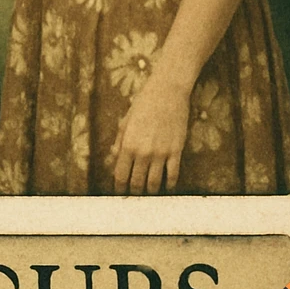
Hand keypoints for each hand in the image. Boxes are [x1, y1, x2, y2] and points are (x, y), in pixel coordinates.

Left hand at [110, 74, 190, 194]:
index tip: (120, 192)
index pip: (120, 175)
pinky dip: (169, 185)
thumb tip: (113, 158)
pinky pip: (172, 175)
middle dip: (134, 192)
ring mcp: (160, 153)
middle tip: (135, 196)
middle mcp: (143, 152)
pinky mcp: (176, 151)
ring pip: (154, 183)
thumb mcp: (126, 121)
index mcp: (128, 144)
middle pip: (137, 183)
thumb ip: (120, 142)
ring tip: (149, 194)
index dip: (119, 187)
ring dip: (151, 191)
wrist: (167, 91)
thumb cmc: (144, 103)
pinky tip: (167, 187)